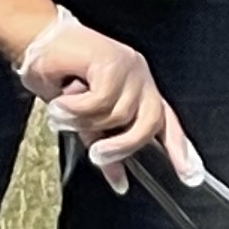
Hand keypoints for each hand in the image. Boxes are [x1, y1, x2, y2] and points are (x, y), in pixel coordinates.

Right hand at [15, 13, 196, 178]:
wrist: (38, 46)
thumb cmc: (61, 78)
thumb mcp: (86, 123)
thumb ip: (106, 147)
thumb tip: (120, 182)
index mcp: (139, 96)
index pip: (167, 125)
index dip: (180, 151)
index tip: (191, 177)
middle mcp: (141, 82)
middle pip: (150, 123)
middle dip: (123, 145)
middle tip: (97, 154)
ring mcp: (130, 70)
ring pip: (120, 114)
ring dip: (85, 119)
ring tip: (63, 112)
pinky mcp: (114, 61)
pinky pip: (101, 100)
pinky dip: (76, 106)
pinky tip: (62, 98)